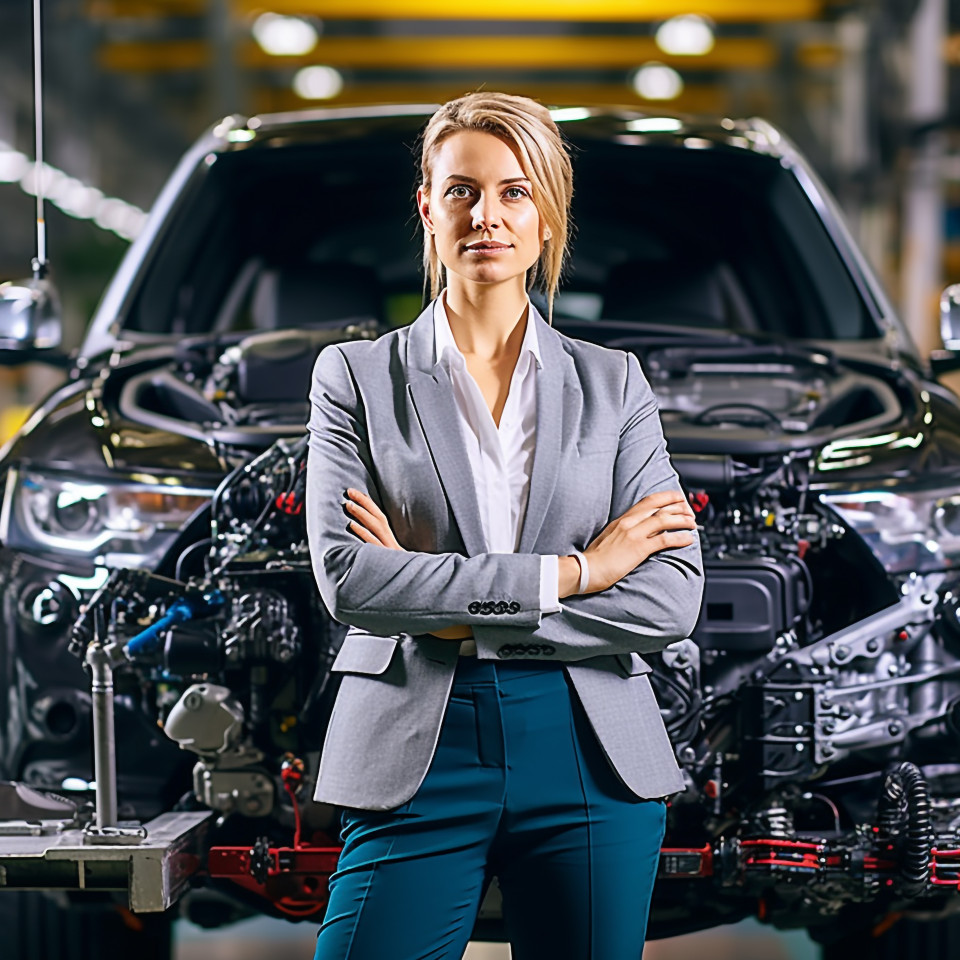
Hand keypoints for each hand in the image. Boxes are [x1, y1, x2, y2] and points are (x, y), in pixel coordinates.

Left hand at [343, 488, 471, 640]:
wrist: (427, 592)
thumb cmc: (410, 581)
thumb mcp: (397, 567)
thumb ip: (386, 558)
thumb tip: (372, 552)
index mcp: (394, 544)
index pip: (381, 519)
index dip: (369, 506)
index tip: (357, 495)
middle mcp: (393, 545)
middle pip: (377, 518)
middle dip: (363, 503)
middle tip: (349, 491)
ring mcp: (390, 552)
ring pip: (375, 528)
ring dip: (360, 515)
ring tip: (348, 505)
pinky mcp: (388, 560)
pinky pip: (373, 544)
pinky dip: (362, 533)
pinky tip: (352, 525)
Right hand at [581, 490, 696, 593]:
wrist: (585, 569)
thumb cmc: (594, 559)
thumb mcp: (608, 538)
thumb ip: (622, 532)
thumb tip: (635, 533)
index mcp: (622, 520)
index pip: (647, 501)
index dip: (665, 497)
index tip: (677, 498)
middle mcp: (629, 523)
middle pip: (659, 507)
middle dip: (678, 506)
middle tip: (690, 510)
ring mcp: (634, 534)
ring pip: (664, 520)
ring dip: (682, 520)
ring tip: (693, 523)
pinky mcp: (638, 548)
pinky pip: (664, 539)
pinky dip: (679, 537)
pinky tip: (688, 539)